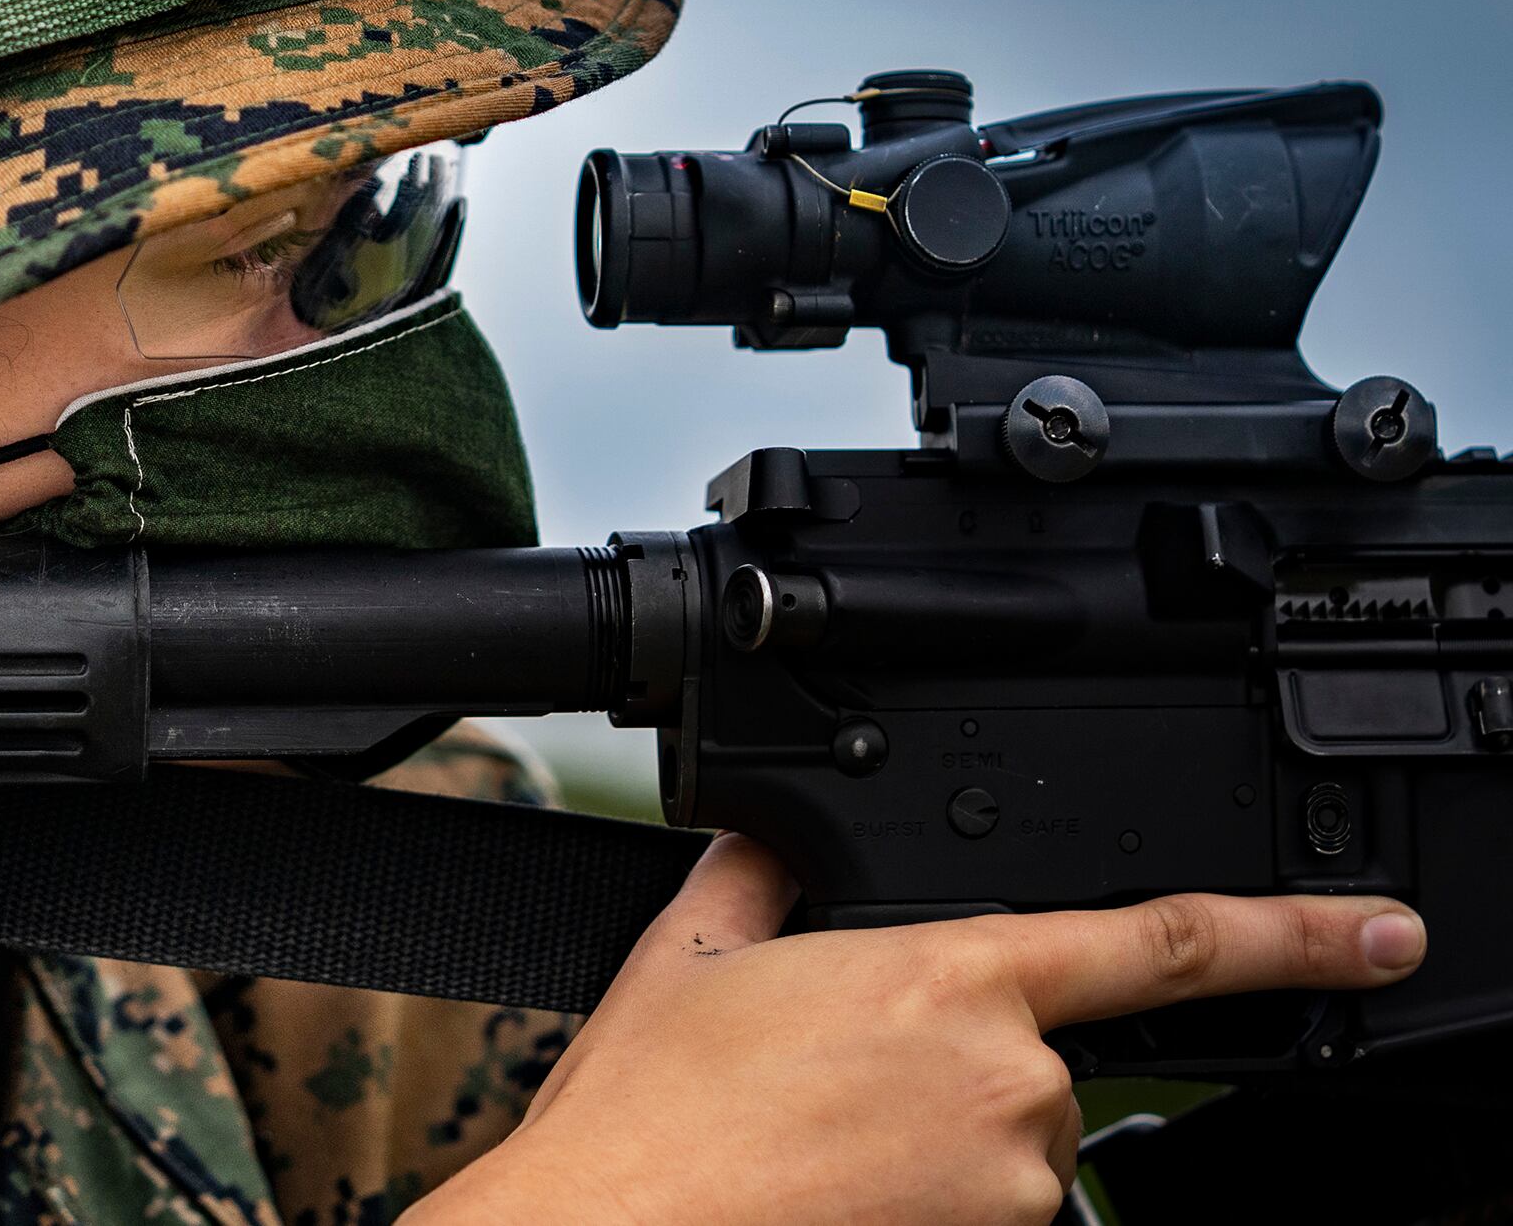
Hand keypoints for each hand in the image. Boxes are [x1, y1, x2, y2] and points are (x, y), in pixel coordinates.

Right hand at [407, 833, 1426, 1223]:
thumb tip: (777, 836)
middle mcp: (1004, 1081)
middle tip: (843, 1079)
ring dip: (947, 1136)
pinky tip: (845, 1184)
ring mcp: (1005, 1185)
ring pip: (1018, 1143)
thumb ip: (763, 869)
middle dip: (970, 1059)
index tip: (1375, 932)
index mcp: (946, 974)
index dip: (1291, 932)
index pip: (1161, 940)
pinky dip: (935, 1193)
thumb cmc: (649, 1116)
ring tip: (827, 1139)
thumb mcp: (691, 949)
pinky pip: (991, 1207)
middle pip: (1048, 1056)